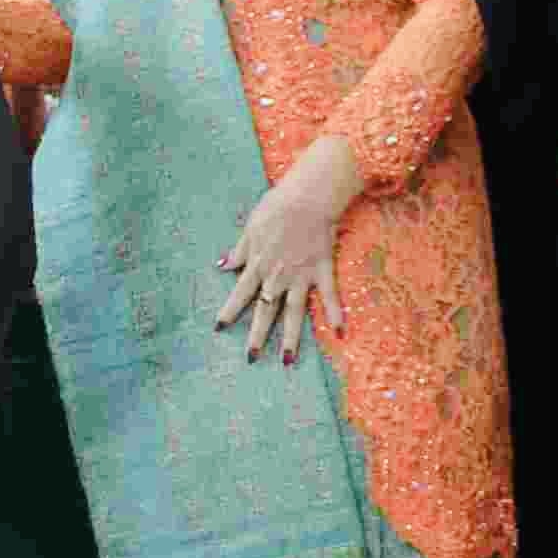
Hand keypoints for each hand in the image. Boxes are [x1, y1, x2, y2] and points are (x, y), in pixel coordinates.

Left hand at [216, 138, 362, 365]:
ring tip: (286, 360)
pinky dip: (335, 313)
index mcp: (257, 265)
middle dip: (257, 336)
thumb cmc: (276, 208)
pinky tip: (340, 333)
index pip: (239, 294)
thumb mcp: (249, 228)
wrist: (308, 197)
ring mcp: (301, 276)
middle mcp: (277, 276)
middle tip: (250, 358)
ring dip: (290, 338)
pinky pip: (330, 296)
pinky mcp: (322, 271)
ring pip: (293, 313)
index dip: (228, 312)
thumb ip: (238, 251)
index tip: (218, 328)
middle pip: (265, 311)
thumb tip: (222, 266)